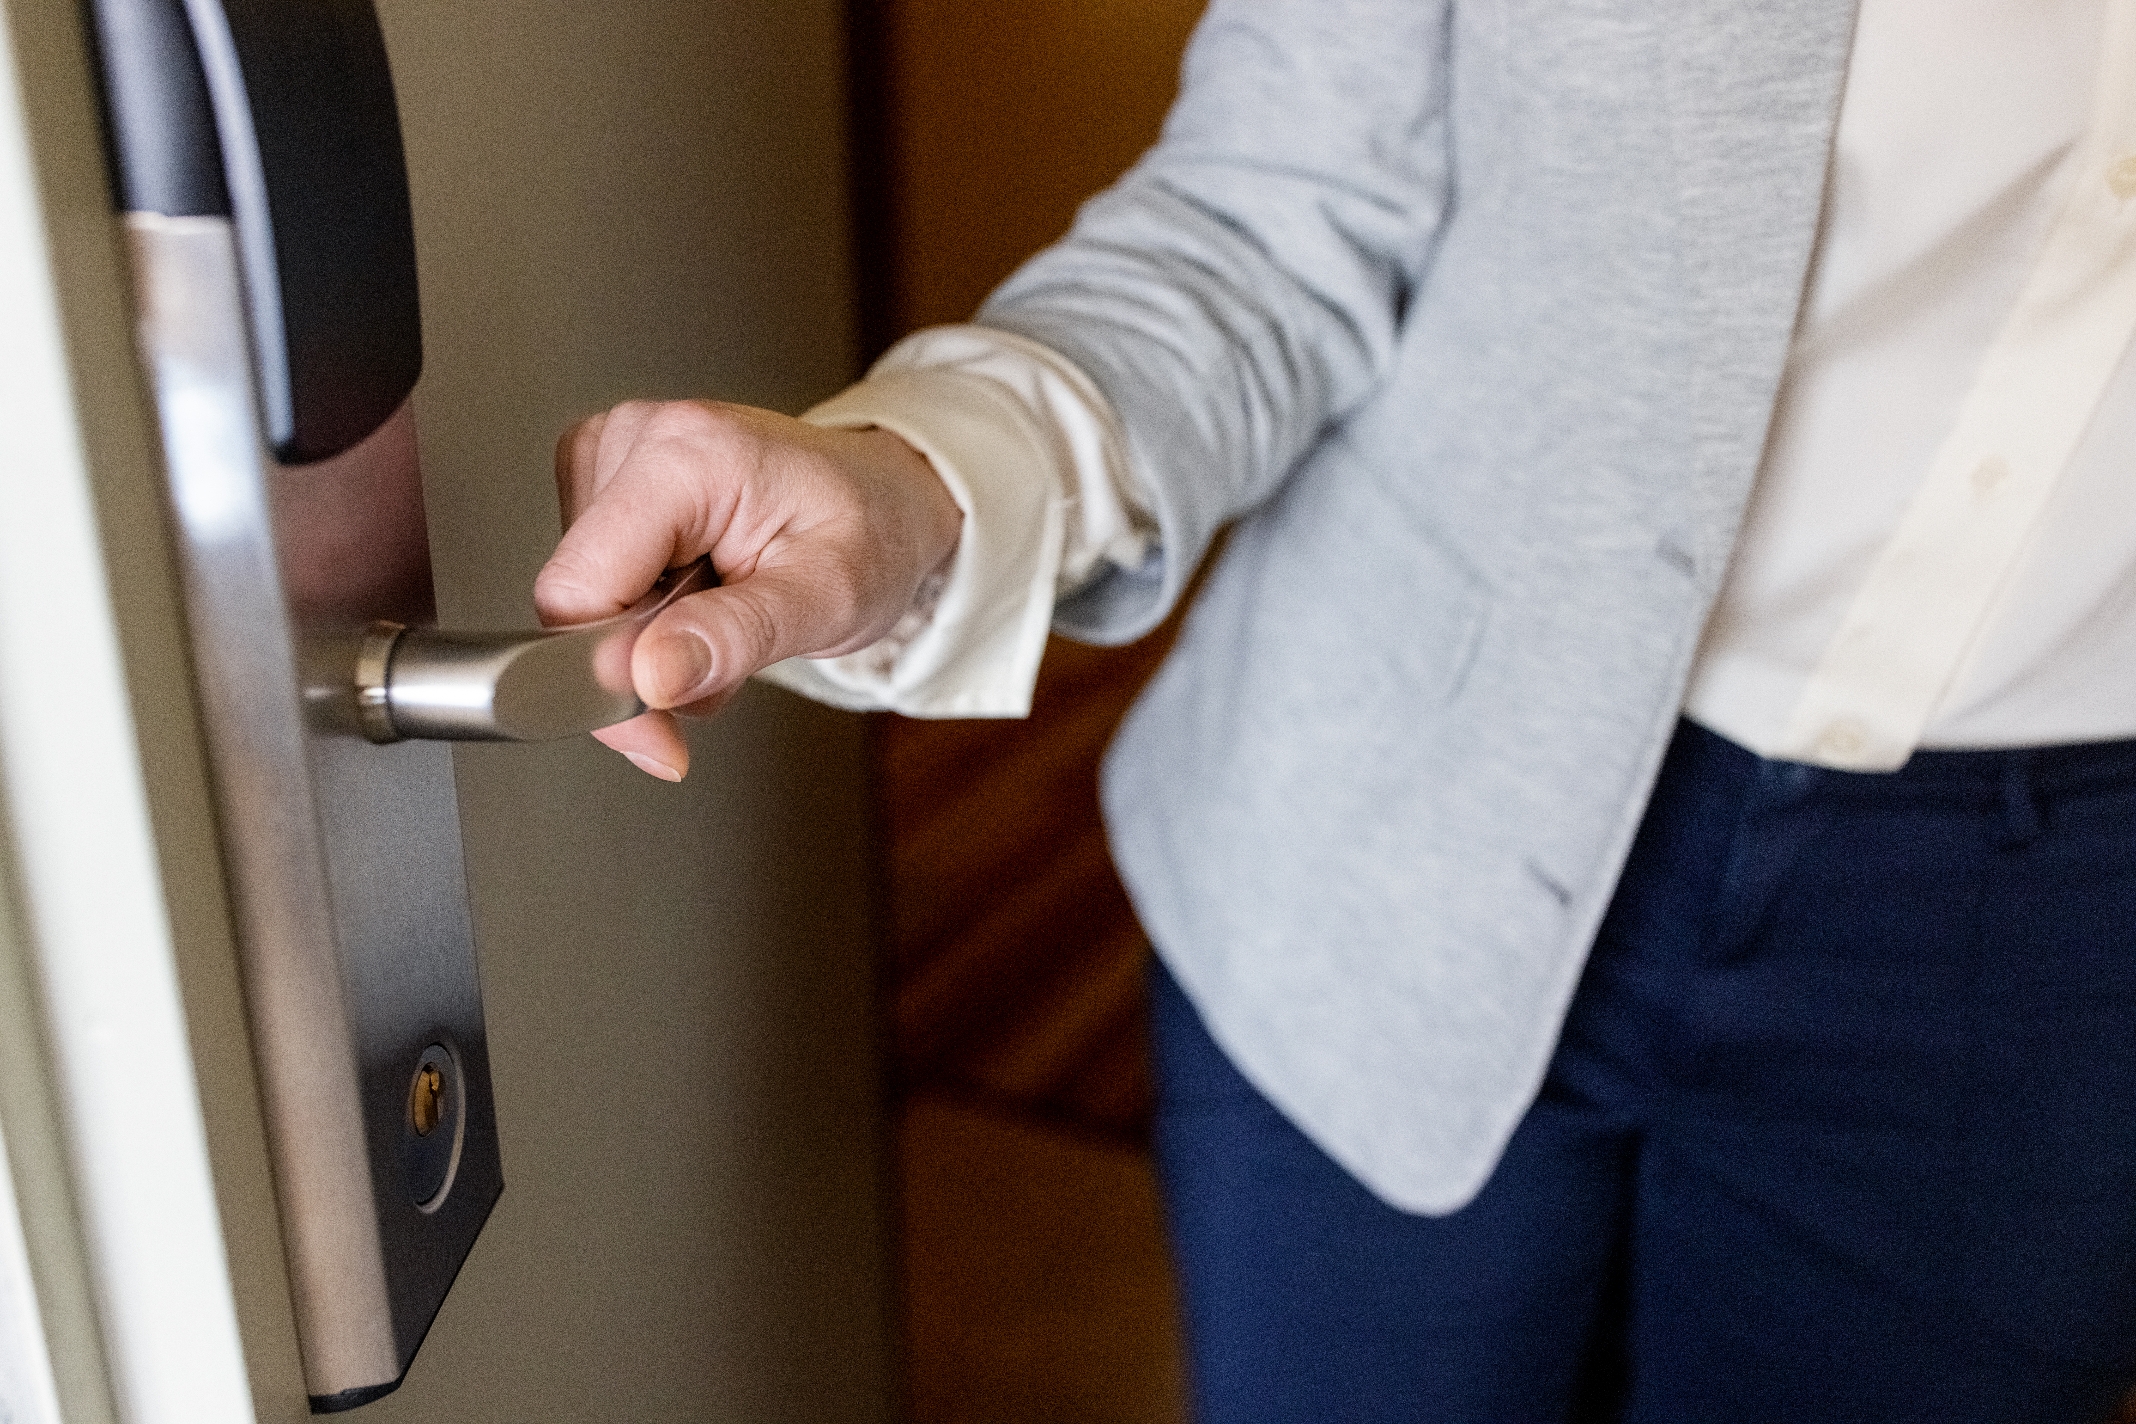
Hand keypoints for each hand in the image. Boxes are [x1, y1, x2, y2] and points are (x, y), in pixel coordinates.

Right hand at [535, 399, 960, 780]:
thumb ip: (738, 636)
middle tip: (725, 660)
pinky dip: (643, 611)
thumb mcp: (829, 600)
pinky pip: (591, 577)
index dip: (604, 679)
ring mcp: (618, 447)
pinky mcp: (608, 473)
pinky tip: (699, 592)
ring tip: (725, 611)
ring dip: (647, 640)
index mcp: (689, 452)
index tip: (659, 735)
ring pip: (580, 595)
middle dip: (639, 664)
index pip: (579, 590)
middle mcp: (641, 434)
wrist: (885, 498)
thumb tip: (650, 676)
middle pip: (574, 595)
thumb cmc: (872, 533)